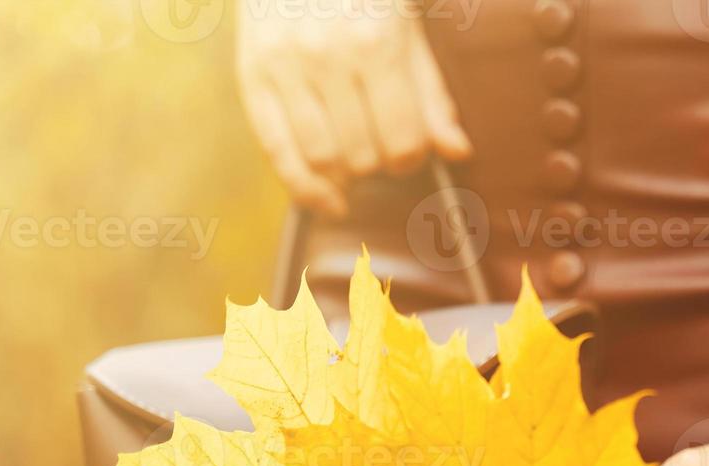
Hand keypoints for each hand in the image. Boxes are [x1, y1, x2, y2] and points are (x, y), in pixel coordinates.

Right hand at [235, 0, 472, 216]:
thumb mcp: (407, 24)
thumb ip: (431, 91)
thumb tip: (457, 151)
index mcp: (377, 43)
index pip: (402, 140)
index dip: (412, 157)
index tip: (411, 149)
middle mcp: (328, 57)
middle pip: (363, 156)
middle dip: (378, 162)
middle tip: (381, 146)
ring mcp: (286, 67)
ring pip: (322, 160)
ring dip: (344, 174)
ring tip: (353, 159)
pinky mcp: (252, 74)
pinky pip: (275, 149)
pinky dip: (301, 185)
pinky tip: (324, 198)